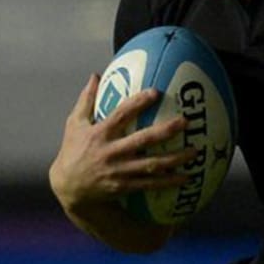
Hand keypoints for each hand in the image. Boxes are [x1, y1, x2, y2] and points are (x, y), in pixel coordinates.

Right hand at [49, 74, 194, 213]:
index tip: (155, 92)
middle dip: (166, 131)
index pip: (120, 115)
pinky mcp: (124, 186)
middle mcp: (110, 152)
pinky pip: (150, 184)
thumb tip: (95, 75)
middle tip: (186, 122)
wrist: (67, 187)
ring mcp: (119, 171)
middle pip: (142, 140)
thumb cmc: (72, 151)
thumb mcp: (74, 124)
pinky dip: (169, 181)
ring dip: (175, 159)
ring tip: (195, 151)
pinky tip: (187, 177)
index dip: (137, 103)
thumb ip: (86, 100)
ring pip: (151, 164)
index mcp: (99, 134)